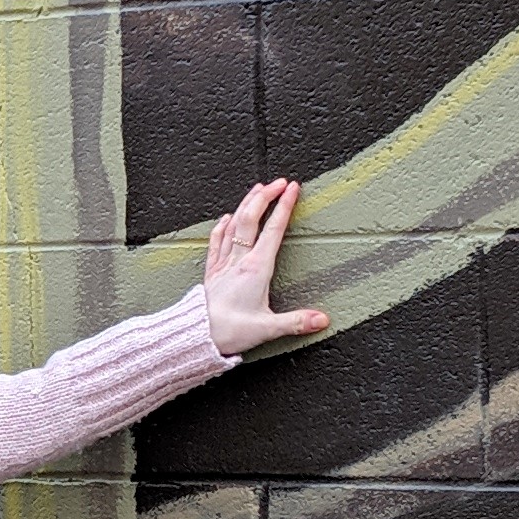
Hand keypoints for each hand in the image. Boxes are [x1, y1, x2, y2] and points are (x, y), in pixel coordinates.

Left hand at [199, 178, 329, 358]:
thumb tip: (322, 320)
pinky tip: (226, 218)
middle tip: (279, 182)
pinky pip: (216, 241)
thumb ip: (297, 321)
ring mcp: (223, 263)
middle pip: (251, 218)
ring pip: (234, 224)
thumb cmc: (229, 331)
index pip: (273, 229)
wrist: (196, 336)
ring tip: (257, 189)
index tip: (292, 188)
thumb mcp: (269, 328)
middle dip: (265, 196)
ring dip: (246, 204)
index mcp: (256, 269)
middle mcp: (239, 260)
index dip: (284, 206)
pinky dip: (223, 226)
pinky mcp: (211, 272)